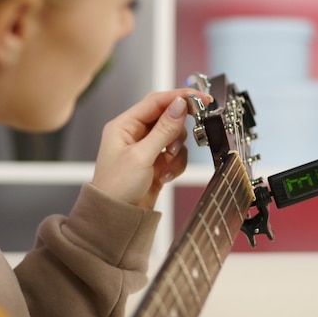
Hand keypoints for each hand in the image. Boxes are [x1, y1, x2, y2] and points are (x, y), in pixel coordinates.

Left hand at [91, 89, 211, 208]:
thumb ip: (163, 129)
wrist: (116, 219)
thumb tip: (180, 105)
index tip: (200, 99)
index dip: (179, 97)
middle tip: (176, 143)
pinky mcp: (155, 163)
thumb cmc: (116, 188)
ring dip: (176, 151)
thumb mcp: (141, 156)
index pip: (156, 101)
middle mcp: (134, 134)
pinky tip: (165, 176)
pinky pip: (175, 155)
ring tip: (165, 164)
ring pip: (174, 137)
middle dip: (176, 131)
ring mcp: (146, 149)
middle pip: (167, 117)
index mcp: (124, 125)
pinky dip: (175, 164)